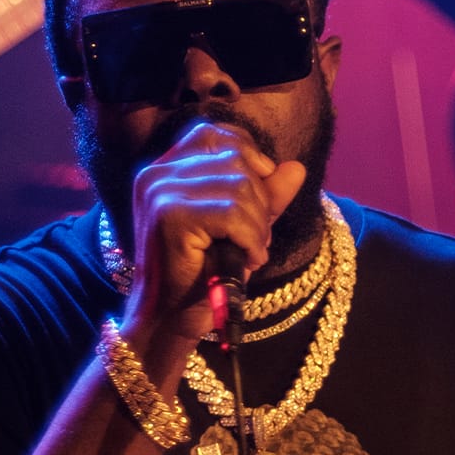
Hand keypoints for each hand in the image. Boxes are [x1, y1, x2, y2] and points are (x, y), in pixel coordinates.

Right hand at [124, 120, 305, 342]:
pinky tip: (248, 260)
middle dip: (259, 201)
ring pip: (239, 186)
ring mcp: (160, 191)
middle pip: (236, 159)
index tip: (256, 201)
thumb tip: (297, 167)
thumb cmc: (204, 275)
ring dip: (257, 226)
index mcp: (167, 167)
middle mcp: (158, 172)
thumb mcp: (243, 227)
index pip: (218, 134)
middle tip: (253, 239)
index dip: (250, 159)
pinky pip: (233, 212)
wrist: (170, 320)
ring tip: (249, 252)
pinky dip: (251, 239)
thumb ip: (267, 195)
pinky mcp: (170, 216)